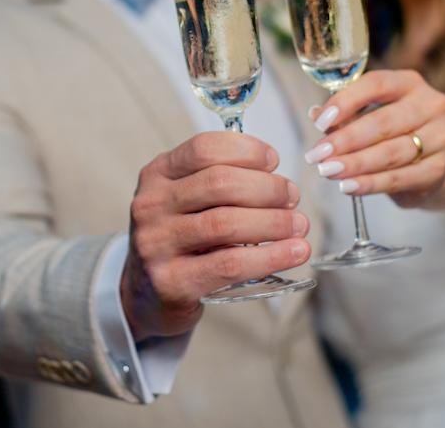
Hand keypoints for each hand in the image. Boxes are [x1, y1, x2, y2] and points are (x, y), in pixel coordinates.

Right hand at [121, 132, 310, 340]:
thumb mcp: (185, 200)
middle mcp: (151, 205)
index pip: (204, 149)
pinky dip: (270, 256)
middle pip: (220, 184)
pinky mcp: (172, 282)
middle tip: (292, 197)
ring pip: (226, 223)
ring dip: (274, 222)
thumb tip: (277, 180)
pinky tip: (293, 252)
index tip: (274, 160)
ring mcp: (157, 245)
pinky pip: (230, 264)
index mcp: (157, 175)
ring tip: (299, 225)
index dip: (247, 150)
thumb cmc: (179, 239)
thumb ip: (219, 183)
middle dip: (268, 188)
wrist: (146, 294)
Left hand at [306, 70, 444, 206]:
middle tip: (317, 155)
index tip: (320, 123)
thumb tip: (316, 115)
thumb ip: (345, 113)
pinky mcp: (438, 169)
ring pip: (391, 153)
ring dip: (355, 164)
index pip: (376, 85)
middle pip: (383, 123)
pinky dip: (371, 184)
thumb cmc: (393, 129)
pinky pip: (400, 178)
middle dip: (346, 140)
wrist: (432, 157)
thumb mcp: (371, 112)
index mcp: (409, 83)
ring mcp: (438, 138)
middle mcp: (430, 105)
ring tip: (328, 171)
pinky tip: (349, 186)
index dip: (346, 102)